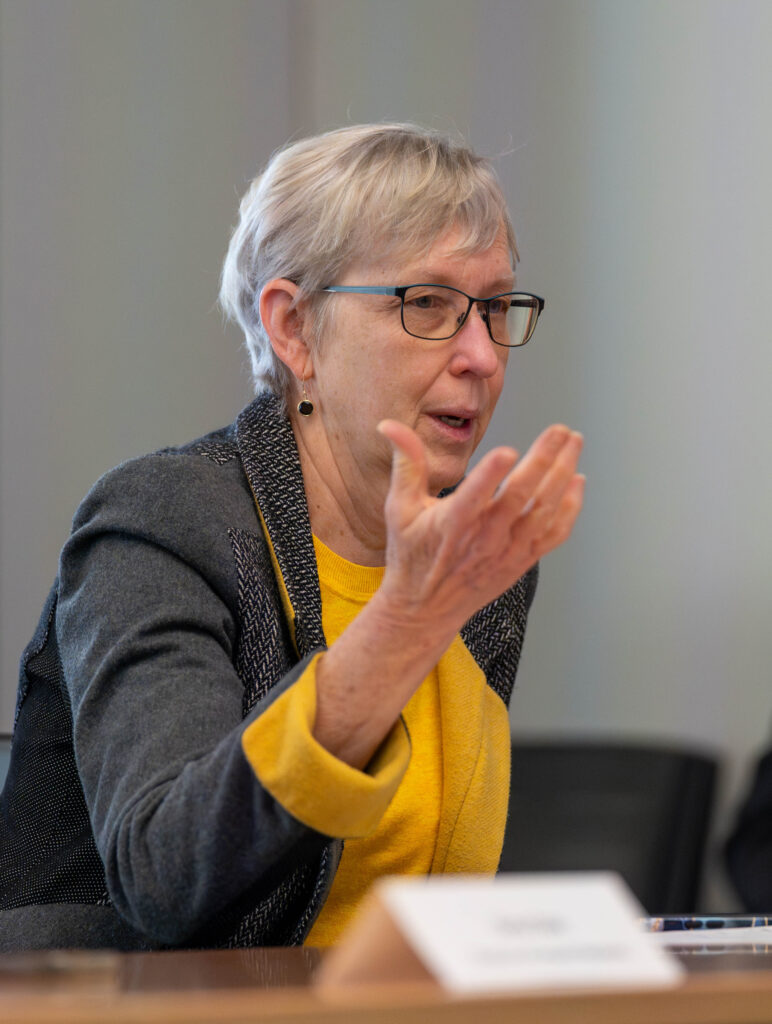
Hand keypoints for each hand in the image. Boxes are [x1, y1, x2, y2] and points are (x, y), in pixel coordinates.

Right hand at [376, 420, 584, 636]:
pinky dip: (570, 508)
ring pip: (543, 510)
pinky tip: (577, 481)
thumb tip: (389, 426)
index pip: (472, 497)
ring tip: (574, 443)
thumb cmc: (411, 555)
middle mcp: (483, 539)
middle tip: (561, 429)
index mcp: (451, 524)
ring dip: (563, 474)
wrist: (424, 610)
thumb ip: (405, 463)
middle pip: (521, 496)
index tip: (506, 451)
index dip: (490, 474)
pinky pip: (554, 533)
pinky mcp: (522, 560)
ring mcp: (507, 551)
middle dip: (544, 458)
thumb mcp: (398, 508)